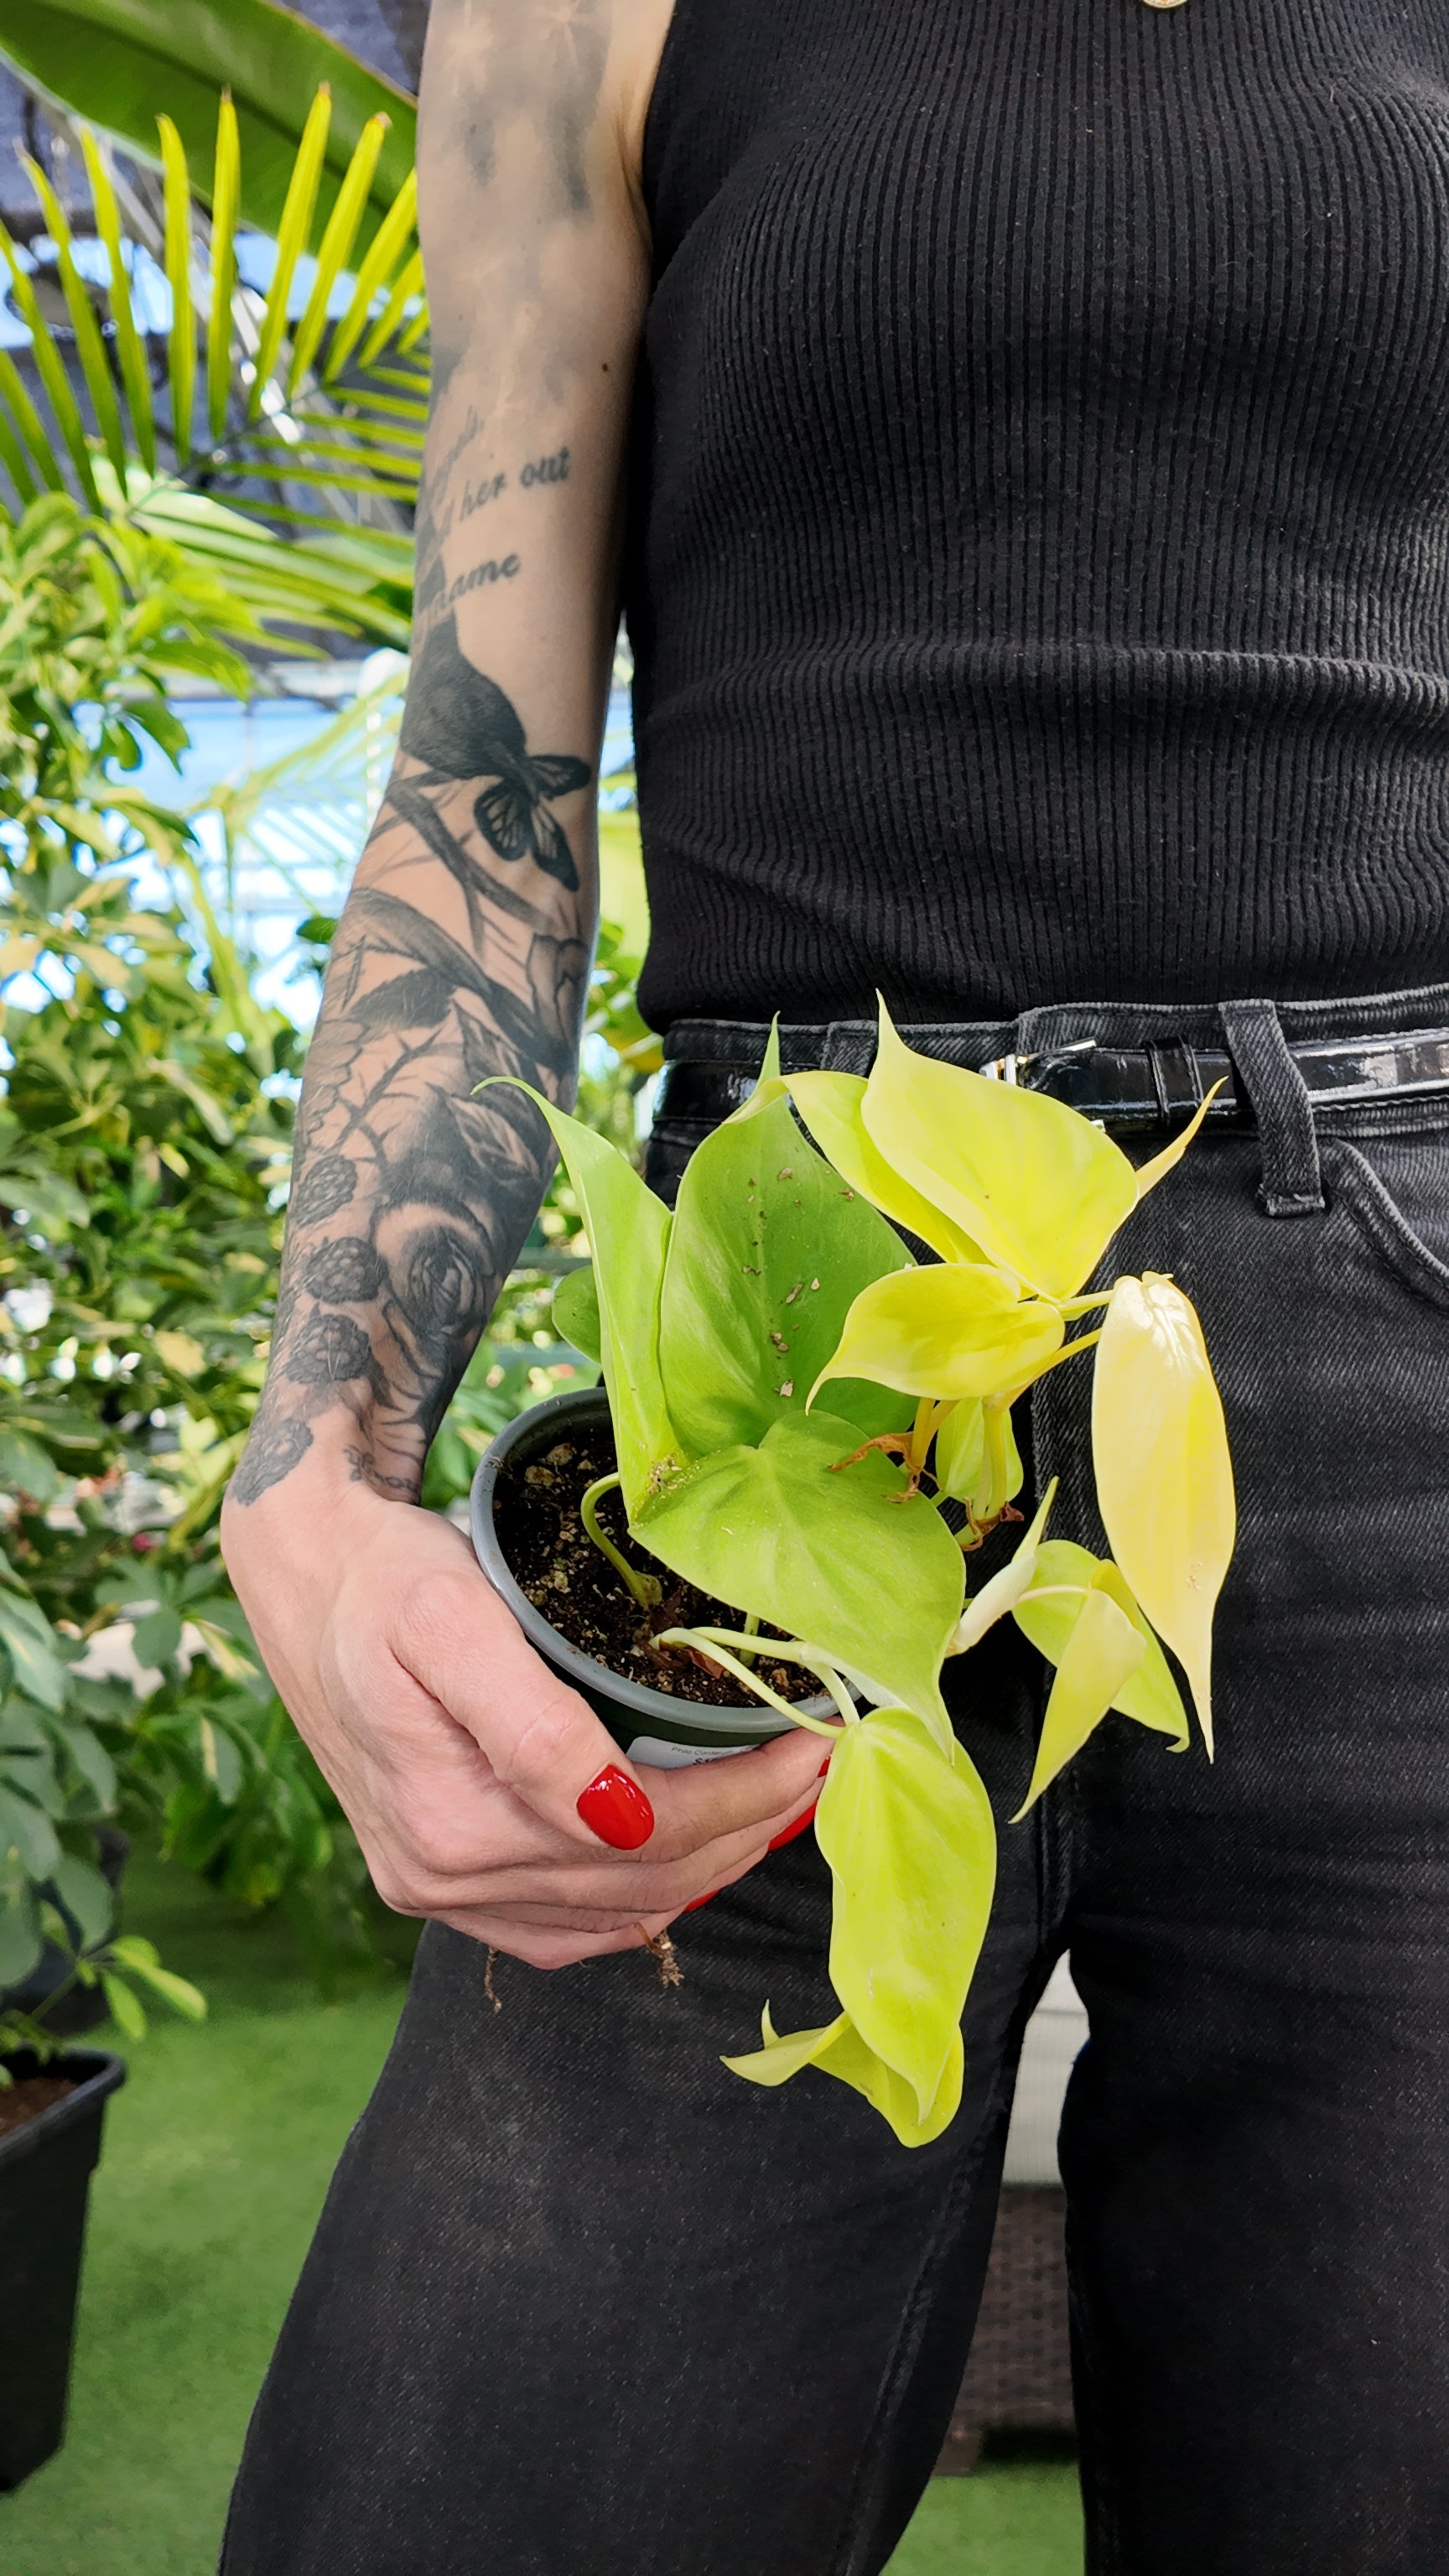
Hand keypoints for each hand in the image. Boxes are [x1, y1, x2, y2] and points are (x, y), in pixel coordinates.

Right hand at [220, 1451, 827, 1968]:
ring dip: (708, 1865)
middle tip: (815, 1765)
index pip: (647, 1837)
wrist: (303, 1577)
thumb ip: (534, 1726)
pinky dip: (637, 1899)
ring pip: (613, 1911)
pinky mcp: (436, 1883)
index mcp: (452, 1821)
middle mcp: (443, 1877)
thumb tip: (622, 1813)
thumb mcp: (451, 1620)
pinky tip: (685, 1858)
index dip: (745, 1799)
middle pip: (640, 1882)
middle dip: (745, 1827)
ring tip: (774, 1801)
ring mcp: (437, 1891)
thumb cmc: (382, 1579)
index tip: (815, 1743)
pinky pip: (561, 1928)